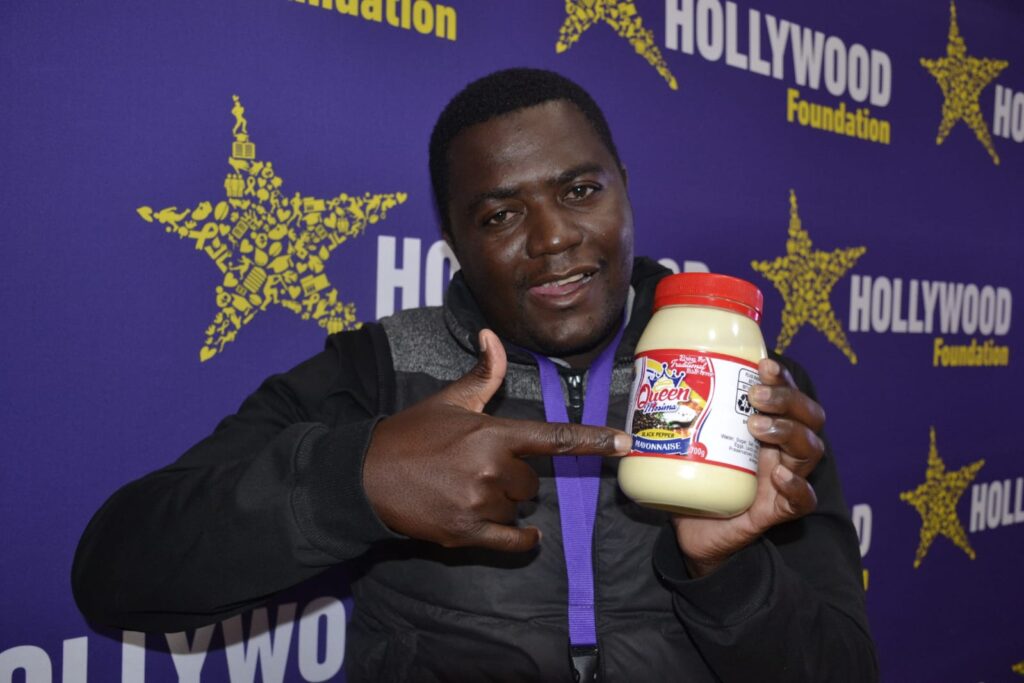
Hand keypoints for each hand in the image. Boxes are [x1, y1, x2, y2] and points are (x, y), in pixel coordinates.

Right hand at [362, 329, 631, 551]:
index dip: (592, 440)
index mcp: (492, 433)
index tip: (624, 443)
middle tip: (479, 469)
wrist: (365, 476)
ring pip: (518, 507)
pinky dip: (522, 539)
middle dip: (514, 477)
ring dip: (504, 502)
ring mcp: (479, 503)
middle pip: (532, 481)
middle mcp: (491, 469)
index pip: (553, 437)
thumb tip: (492, 335)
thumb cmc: (410, 435)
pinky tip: (523, 534)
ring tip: (468, 489)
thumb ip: (482, 374)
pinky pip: (512, 541)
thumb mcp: (448, 400)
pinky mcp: (466, 533)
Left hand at [671, 358, 825, 576]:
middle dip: (787, 399)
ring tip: (757, 426)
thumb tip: (641, 382)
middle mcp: (779, 449)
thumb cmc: (693, 480)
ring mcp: (782, 480)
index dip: (782, 377)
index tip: (761, 363)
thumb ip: (672, 415)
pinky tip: (777, 475)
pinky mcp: (778, 510)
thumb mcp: (685, 440)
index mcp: (763, 427)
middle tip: (755, 396)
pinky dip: (796, 485)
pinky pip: (803, 499)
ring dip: (788, 431)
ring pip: (810, 450)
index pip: (787, 394)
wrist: (693, 533)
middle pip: (809, 416)